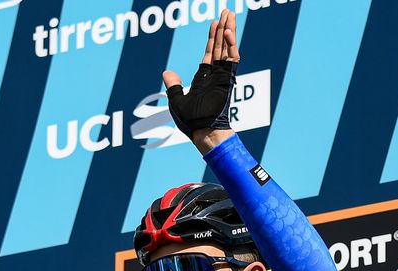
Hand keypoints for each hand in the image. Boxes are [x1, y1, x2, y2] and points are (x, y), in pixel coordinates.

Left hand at [162, 9, 238, 152]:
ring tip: (230, 15)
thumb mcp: (176, 101)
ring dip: (229, 31)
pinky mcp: (227, 80)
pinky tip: (227, 32)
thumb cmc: (190, 122)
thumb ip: (173, 85)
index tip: (215, 22)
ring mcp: (223, 77)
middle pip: (220, 46)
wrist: (202, 132)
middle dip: (223, 28)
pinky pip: (231, 60)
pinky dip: (230, 46)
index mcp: (204, 79)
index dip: (212, 38)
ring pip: (227, 49)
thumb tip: (167, 72)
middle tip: (227, 11)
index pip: (210, 53)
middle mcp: (215, 75)